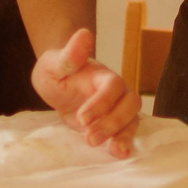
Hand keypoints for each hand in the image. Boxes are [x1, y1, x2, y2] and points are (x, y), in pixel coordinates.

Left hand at [33, 27, 138, 155]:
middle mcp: (116, 90)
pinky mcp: (115, 124)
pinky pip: (128, 132)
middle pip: (130, 104)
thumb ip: (69, 54)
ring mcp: (118, 107)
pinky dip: (126, 143)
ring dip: (122, 135)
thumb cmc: (56, 71)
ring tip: (111, 150)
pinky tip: (118, 154)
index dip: (102, 103)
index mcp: (102, 75)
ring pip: (133, 119)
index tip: (82, 118)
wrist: (59, 83)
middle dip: (113, 122)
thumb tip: (83, 33)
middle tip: (90, 138)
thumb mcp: (54, 63)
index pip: (112, 86)